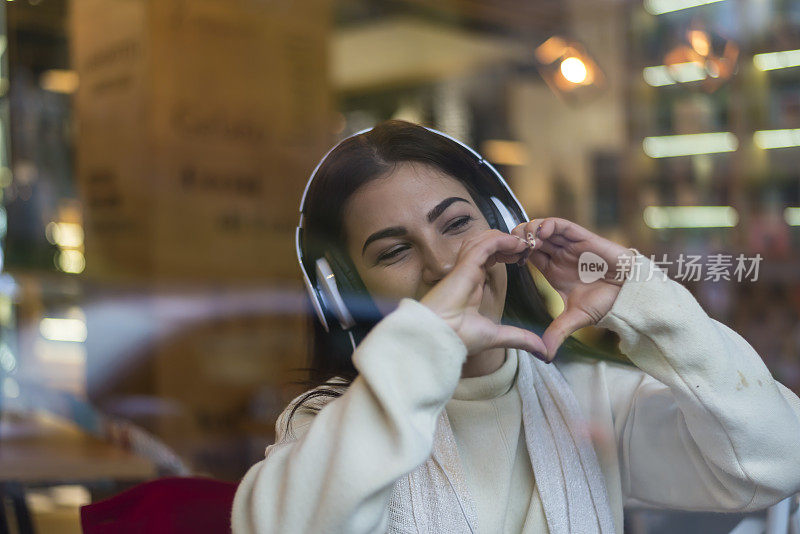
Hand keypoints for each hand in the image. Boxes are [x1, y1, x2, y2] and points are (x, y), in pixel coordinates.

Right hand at [420, 229, 547, 357]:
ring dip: (505, 238)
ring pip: (483, 241)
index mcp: (471, 285)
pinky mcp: (465, 266)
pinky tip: (516, 243)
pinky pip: (484, 245)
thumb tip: (541, 350)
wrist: (440, 338)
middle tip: (526, 246)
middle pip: (485, 245)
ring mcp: (465, 268)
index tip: (522, 257)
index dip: (505, 253)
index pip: (487, 259)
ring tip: (524, 243)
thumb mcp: (496, 336)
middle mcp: (467, 273)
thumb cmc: (458, 337)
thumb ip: (519, 337)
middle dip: (507, 242)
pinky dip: (500, 240)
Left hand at [512, 217, 634, 362]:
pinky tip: (540, 233)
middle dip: (517, 238)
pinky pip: (561, 225)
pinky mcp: (582, 237)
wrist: (630, 293)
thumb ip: (557, 332)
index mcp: (552, 270)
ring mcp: (569, 245)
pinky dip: (548, 225)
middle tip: (510, 247)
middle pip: (530, 238)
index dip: (515, 254)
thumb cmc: (607, 303)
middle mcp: (559, 255)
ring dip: (530, 230)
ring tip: (524, 241)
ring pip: (543, 228)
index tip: (505, 259)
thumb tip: (544, 356)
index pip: (527, 255)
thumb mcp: (576, 318)